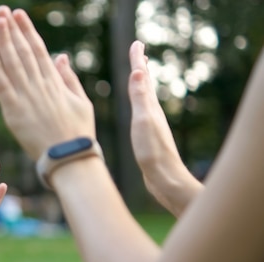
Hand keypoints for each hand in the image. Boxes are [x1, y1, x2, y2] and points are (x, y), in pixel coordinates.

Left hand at [0, 5, 95, 159]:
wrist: (69, 158)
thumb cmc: (78, 133)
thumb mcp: (81, 101)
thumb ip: (68, 78)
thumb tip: (61, 56)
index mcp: (55, 82)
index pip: (38, 50)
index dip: (27, 31)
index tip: (19, 15)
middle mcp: (40, 86)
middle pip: (23, 51)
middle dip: (12, 30)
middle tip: (2, 11)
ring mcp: (26, 98)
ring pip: (13, 63)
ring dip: (4, 40)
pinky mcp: (14, 112)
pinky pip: (3, 86)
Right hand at [128, 41, 201, 214]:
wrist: (164, 178)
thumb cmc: (153, 151)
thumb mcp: (143, 121)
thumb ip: (140, 98)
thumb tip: (138, 72)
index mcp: (150, 106)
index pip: (142, 78)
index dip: (137, 61)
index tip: (136, 44)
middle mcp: (152, 112)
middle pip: (145, 84)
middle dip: (141, 68)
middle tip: (138, 53)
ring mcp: (151, 123)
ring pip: (145, 97)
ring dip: (141, 84)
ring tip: (139, 75)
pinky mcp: (148, 135)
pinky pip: (142, 111)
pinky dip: (139, 101)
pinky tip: (140, 107)